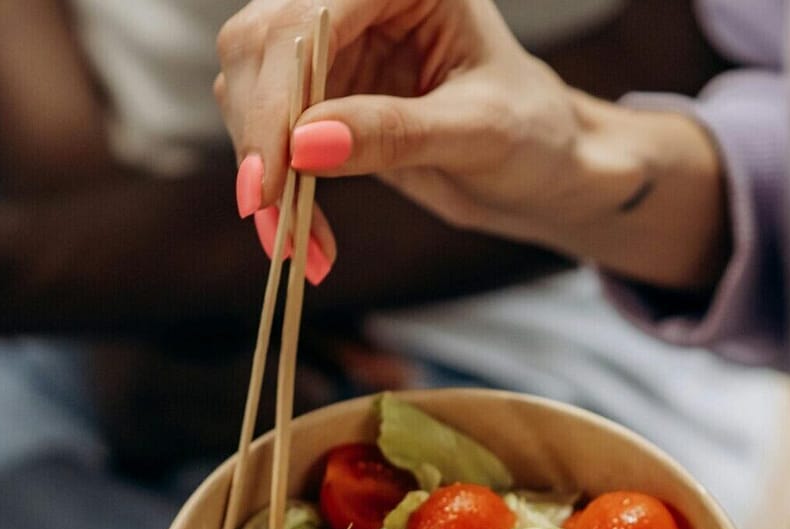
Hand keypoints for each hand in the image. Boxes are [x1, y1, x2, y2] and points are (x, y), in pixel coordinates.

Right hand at [214, 0, 728, 288]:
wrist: (543, 168)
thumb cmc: (535, 135)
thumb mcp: (480, 134)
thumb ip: (397, 133)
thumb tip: (306, 145)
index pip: (310, 20)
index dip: (277, 97)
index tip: (272, 179)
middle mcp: (358, 0)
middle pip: (259, 46)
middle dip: (259, 138)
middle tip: (273, 220)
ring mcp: (332, 45)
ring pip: (246, 88)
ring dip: (261, 172)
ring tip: (296, 244)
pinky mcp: (319, 93)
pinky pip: (268, 133)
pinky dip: (276, 189)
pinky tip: (304, 237)